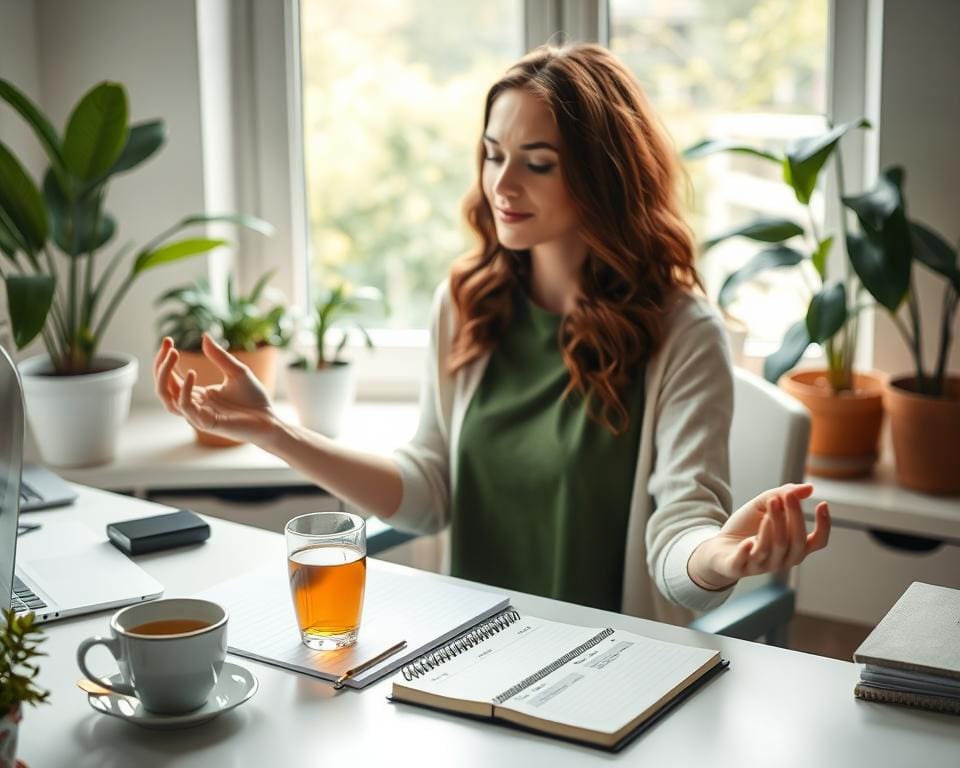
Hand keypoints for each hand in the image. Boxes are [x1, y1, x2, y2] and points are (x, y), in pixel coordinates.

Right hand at [153, 334, 277, 444]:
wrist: (269, 420)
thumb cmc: (254, 398)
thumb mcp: (237, 371)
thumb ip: (220, 357)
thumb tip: (204, 336)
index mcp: (198, 394)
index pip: (171, 378)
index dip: (165, 360)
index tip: (168, 340)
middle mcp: (194, 406)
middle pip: (164, 387)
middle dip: (160, 365)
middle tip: (168, 345)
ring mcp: (198, 415)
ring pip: (167, 399)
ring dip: (165, 376)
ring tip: (173, 354)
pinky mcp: (206, 423)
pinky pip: (187, 407)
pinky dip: (185, 390)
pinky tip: (193, 373)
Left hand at [688, 483, 830, 590]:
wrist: (718, 546)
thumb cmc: (746, 527)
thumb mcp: (762, 506)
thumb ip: (782, 495)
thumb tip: (808, 488)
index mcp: (793, 547)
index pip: (818, 542)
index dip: (823, 526)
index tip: (822, 503)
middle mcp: (782, 559)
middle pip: (796, 542)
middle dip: (795, 517)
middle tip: (788, 496)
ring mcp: (761, 565)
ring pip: (773, 549)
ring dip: (773, 527)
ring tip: (772, 503)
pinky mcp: (739, 568)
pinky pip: (745, 562)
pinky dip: (747, 552)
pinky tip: (747, 541)